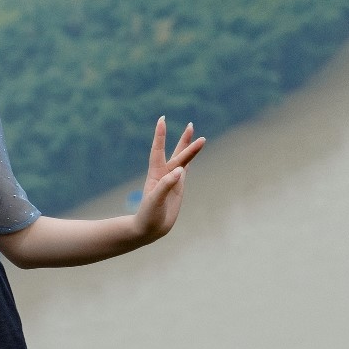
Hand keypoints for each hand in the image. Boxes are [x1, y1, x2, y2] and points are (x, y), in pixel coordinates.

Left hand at [131, 116, 205, 244]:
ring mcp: (172, 180)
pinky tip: (192, 155)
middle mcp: (164, 174)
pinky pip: (185, 172)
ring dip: (190, 149)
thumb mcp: (155, 201)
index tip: (162, 119)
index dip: (160, 135)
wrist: (149, 228)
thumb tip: (179, 170)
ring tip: (200, 138)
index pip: (158, 150)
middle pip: (177, 153)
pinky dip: (189, 162)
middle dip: (184, 140)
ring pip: (183, 160)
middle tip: (191, 125)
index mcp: (155, 174)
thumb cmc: (148, 215)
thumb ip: (166, 185)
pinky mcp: (178, 188)